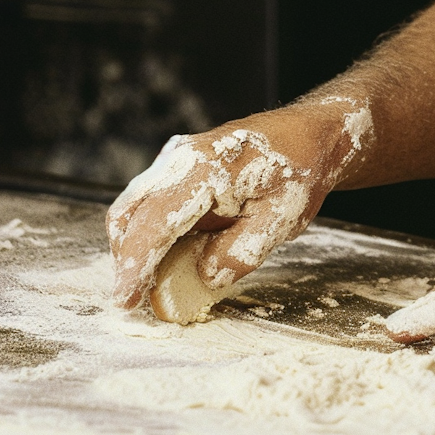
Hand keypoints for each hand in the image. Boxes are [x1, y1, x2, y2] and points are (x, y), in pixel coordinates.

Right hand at [107, 95, 373, 310]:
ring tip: (148, 285)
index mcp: (208, 168)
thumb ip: (241, 251)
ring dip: (133, 247)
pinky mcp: (177, 165)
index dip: (135, 265)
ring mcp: (175, 157)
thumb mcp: (282, 219)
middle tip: (134, 301)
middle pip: (129, 214)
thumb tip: (203, 277)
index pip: (155, 222)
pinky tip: (165, 258)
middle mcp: (181, 157)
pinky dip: (147, 233)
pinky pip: (149, 202)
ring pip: (133, 207)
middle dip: (125, 260)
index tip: (126, 300)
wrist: (309, 133)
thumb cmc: (299, 171)